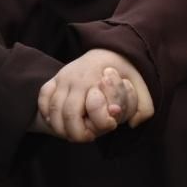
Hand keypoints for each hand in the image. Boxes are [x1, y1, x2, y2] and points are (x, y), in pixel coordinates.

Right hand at [37, 49, 154, 141]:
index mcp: (96, 78)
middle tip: (87, 137)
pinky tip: (57, 120)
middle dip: (75, 134)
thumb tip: (133, 124)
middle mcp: (75, 77)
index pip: (89, 110)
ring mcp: (62, 77)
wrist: (108, 49)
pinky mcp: (54, 79)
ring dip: (60, 128)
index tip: (107, 127)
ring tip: (73, 133)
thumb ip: (144, 106)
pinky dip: (46, 112)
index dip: (97, 125)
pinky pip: (43, 98)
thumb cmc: (123, 72)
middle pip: (67, 115)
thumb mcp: (141, 86)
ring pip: (52, 110)